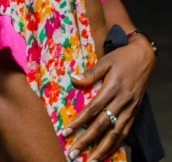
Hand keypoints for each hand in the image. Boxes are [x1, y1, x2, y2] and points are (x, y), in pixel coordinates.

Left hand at [63, 36, 155, 160]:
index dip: (79, 122)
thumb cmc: (122, 58)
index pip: (93, 110)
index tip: (66, 132)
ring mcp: (129, 109)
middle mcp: (122, 102)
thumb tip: (73, 80)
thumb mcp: (105, 61)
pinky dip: (115, 144)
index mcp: (113, 88)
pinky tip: (106, 153)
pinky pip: (125, 132)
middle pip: (102, 126)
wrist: (144, 58)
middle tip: (73, 152)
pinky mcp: (134, 113)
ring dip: (102, 149)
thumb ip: (91, 73)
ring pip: (115, 134)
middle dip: (87, 141)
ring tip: (90, 160)